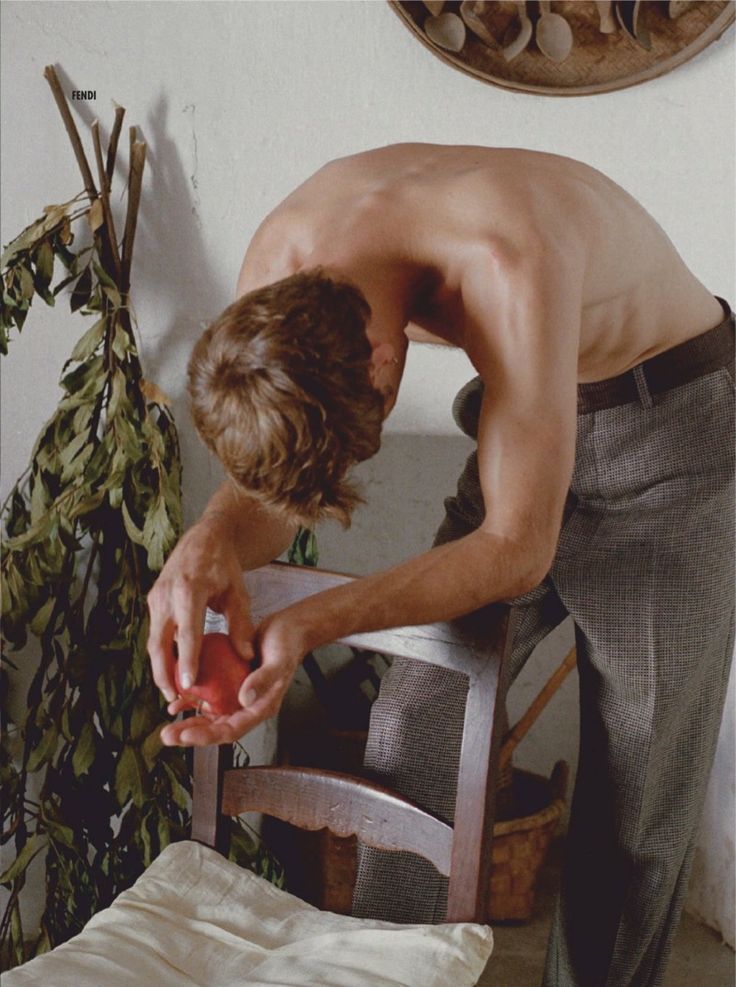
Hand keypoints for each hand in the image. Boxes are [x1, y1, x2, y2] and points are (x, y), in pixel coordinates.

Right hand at [147, 516, 253, 704]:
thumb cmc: (224, 566)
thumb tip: (246, 657)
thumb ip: (241, 624)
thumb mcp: (238, 592)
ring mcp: (156, 597)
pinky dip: (161, 652)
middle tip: (175, 699)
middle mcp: (167, 594)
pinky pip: (155, 631)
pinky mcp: (153, 600)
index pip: (187, 633)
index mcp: (189, 590)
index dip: (187, 660)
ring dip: (160, 667)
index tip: (188, 685)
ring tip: (172, 691)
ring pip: (153, 640)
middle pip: (158, 643)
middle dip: (163, 673)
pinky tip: (172, 669)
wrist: (204, 537)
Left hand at [159, 608, 307, 745]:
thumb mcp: (279, 660)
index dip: (209, 735)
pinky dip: (192, 701)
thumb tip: (244, 698)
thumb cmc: (289, 643)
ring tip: (167, 729)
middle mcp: (248, 706)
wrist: (288, 628)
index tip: (188, 735)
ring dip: (188, 723)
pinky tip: (177, 701)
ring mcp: (237, 696)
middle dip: (191, 735)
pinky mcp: (229, 683)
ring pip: (210, 716)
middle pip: (217, 728)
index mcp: (261, 707)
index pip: (233, 729)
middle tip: (168, 736)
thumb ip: (263, 680)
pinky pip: (209, 697)